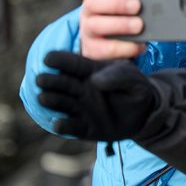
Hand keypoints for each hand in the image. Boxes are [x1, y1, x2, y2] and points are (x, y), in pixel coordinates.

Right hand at [36, 51, 157, 140]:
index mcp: (90, 72)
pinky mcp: (85, 128)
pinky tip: (58, 124)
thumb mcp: (132, 78)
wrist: (145, 114)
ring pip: (62, 104)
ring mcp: (81, 109)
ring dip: (51, 101)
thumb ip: (118, 76)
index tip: (48, 58)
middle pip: (62, 83)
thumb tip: (95, 80)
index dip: (60, 60)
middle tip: (40, 79)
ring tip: (43, 98)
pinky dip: (64, 127)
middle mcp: (81, 89)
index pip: (73, 64)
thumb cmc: (135, 88)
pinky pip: (72, 128)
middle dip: (50, 80)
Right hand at [79, 0, 145, 59]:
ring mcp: (88, 29)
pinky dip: (123, 48)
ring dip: (120, 24)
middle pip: (94, 1)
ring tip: (139, 25)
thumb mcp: (128, 6)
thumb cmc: (123, 21)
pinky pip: (103, 49)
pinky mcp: (92, 49)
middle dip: (117, 2)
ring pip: (96, 25)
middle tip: (137, 5)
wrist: (111, 48)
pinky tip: (139, 46)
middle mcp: (90, 9)